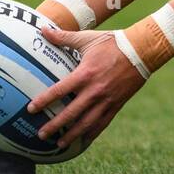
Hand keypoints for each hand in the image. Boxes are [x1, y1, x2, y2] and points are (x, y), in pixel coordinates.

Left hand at [27, 27, 146, 148]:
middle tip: (41, 135)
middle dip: (54, 126)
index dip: (43, 101)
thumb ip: (64, 37)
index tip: (31, 110)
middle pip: (70, 113)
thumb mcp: (87, 38)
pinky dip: (91, 133)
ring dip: (72, 135)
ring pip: (86, 123)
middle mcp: (94, 91)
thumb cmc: (113, 43)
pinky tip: (83, 140)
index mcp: (85, 74)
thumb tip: (43, 29)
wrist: (142, 51)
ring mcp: (106, 100)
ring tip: (59, 144)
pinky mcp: (116, 105)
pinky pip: (102, 123)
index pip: (59, 91)